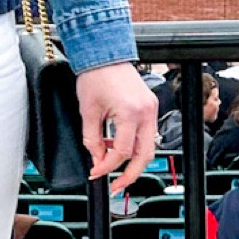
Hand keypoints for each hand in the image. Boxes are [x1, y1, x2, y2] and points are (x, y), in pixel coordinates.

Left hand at [75, 63, 157, 190]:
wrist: (104, 52)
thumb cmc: (95, 75)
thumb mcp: (88, 111)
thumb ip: (92, 140)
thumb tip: (97, 159)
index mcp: (130, 113)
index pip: (122, 152)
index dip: (107, 166)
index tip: (95, 172)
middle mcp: (146, 112)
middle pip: (144, 156)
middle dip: (130, 175)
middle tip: (116, 186)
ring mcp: (150, 109)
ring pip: (149, 147)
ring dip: (134, 162)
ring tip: (117, 171)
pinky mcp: (149, 106)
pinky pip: (146, 134)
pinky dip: (134, 145)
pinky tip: (118, 149)